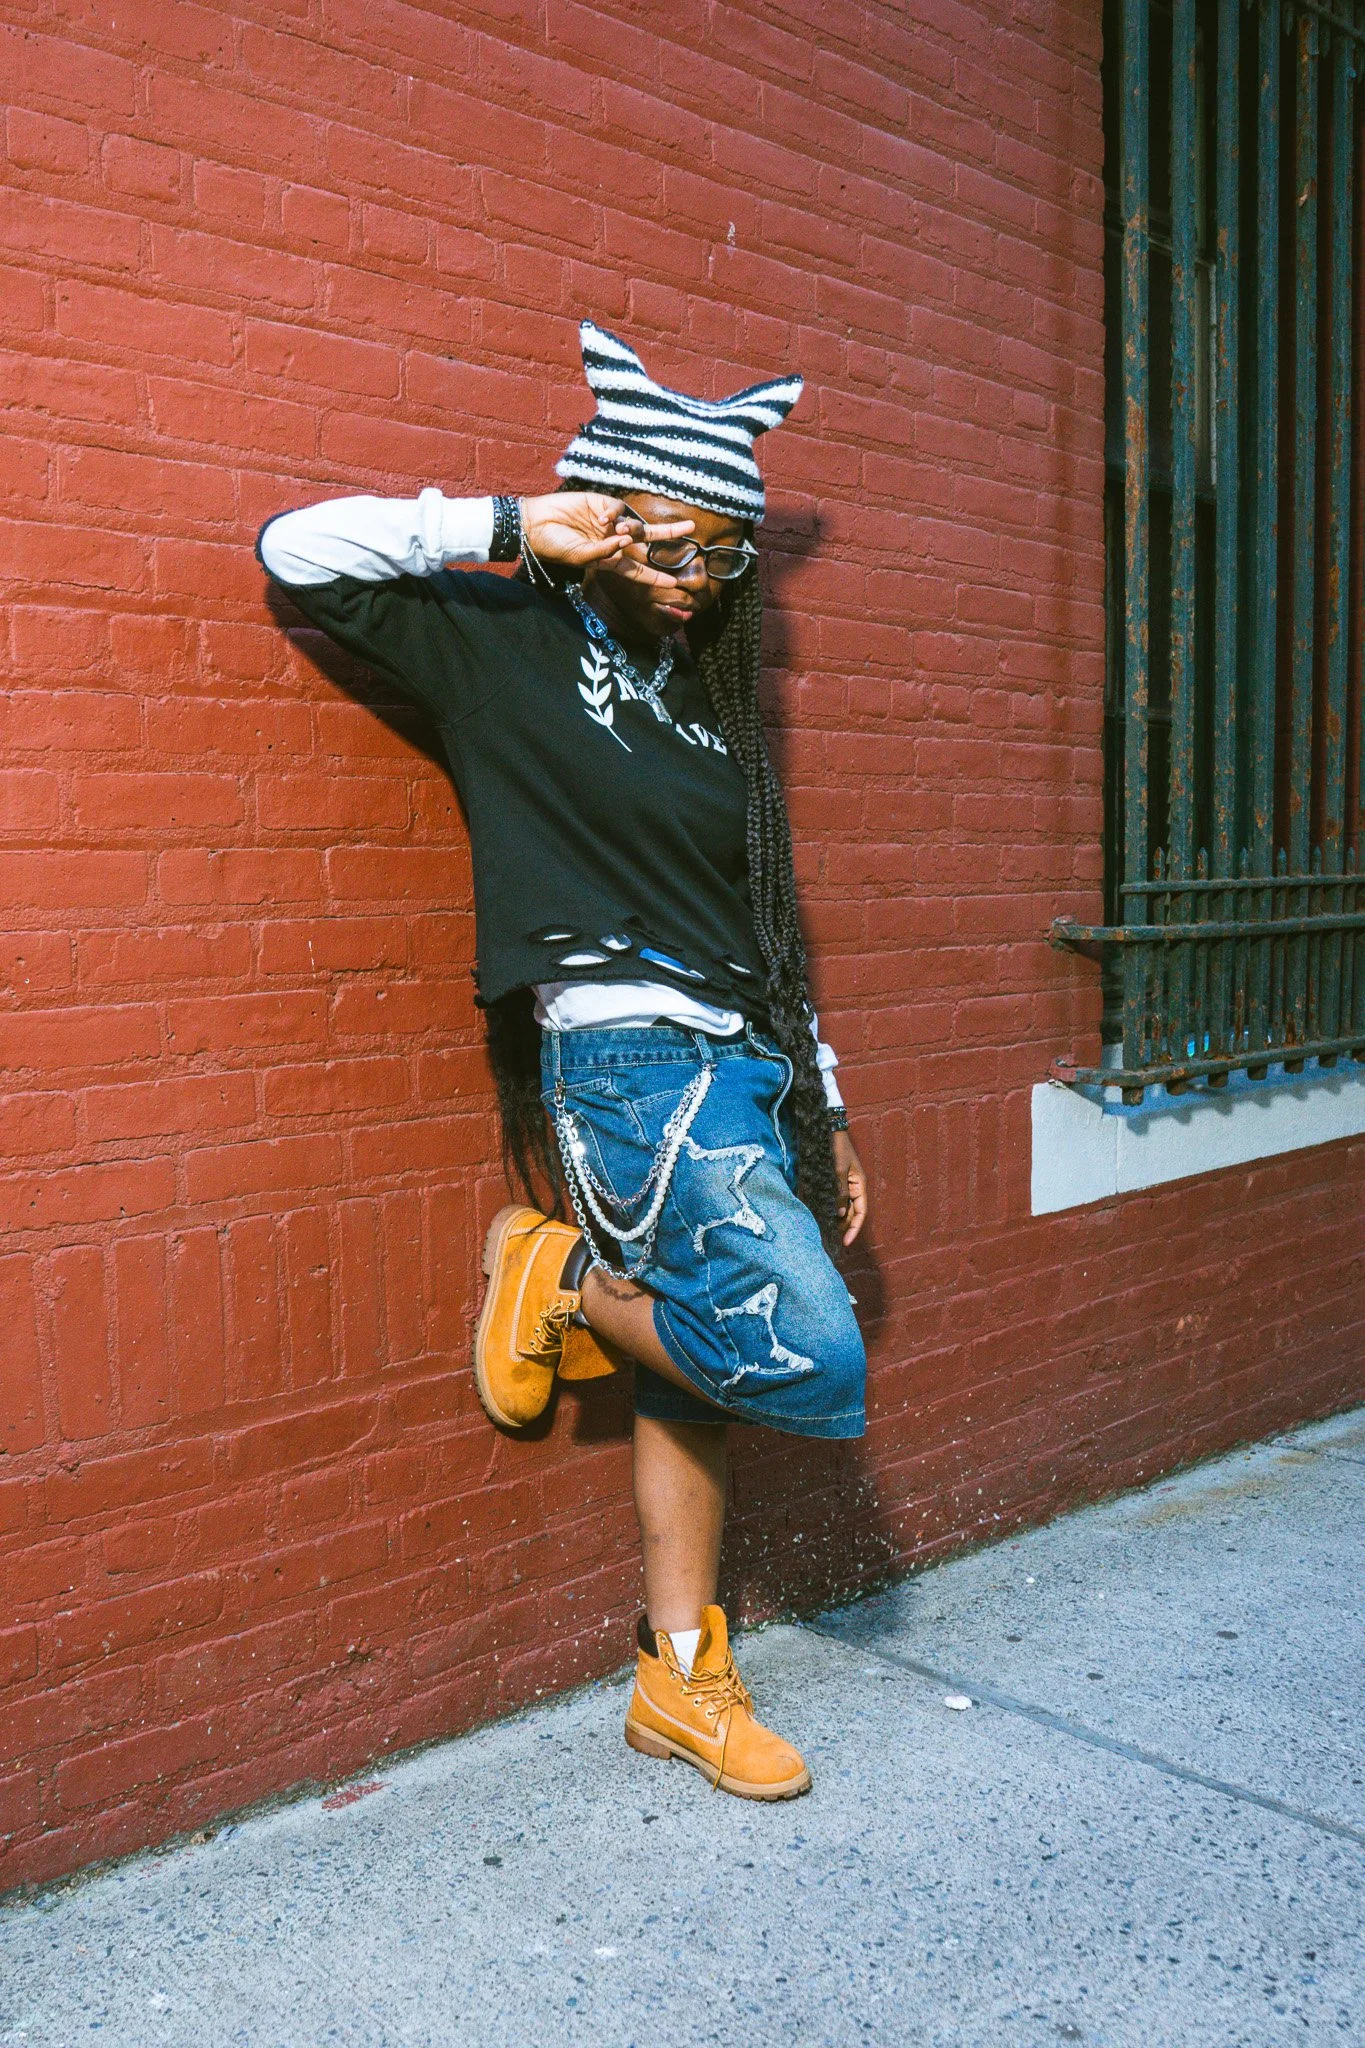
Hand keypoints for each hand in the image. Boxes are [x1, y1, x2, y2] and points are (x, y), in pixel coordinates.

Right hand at [519, 492, 692, 576]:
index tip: (675, 583)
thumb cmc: (555, 547)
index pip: (638, 570)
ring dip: (630, 528)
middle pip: (647, 539)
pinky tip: (600, 519)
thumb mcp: (580, 557)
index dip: (656, 576)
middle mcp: (613, 540)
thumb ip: (603, 553)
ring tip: (612, 530)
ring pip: (634, 524)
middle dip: (669, 534)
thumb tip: (624, 541)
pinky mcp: (602, 503)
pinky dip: (613, 515)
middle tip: (692, 528)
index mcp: (609, 560)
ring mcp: (609, 522)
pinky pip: (618, 509)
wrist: (535, 523)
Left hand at [832, 1129, 866, 1247]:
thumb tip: (840, 1214)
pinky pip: (835, 1199)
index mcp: (859, 1185)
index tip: (846, 1242)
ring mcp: (844, 1184)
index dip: (854, 1228)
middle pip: (852, 1212)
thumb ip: (840, 1192)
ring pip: (843, 1207)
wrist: (828, 1130)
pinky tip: (822, 1216)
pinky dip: (830, 1209)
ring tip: (827, 1232)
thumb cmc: (837, 1148)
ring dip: (837, 1220)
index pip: (861, 1212)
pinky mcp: (834, 1181)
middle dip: (845, 1227)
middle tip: (833, 1240)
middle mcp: (854, 1187)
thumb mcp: (838, 1170)